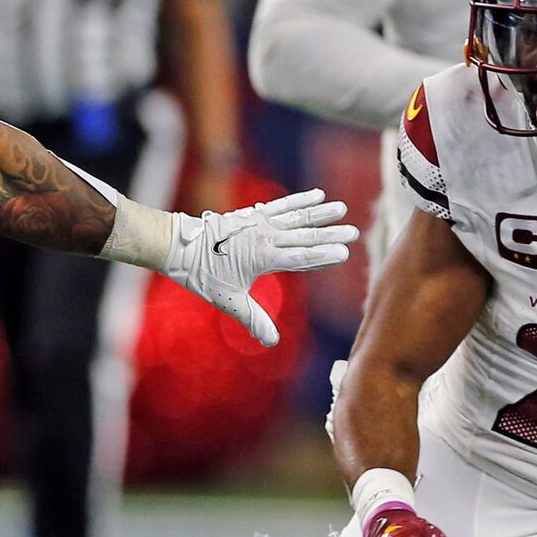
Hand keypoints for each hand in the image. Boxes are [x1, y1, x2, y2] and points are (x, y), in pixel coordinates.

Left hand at [162, 189, 357, 345]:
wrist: (182, 247)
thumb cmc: (204, 276)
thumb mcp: (229, 300)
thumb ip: (253, 319)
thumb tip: (271, 342)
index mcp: (263, 258)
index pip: (301, 257)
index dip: (324, 255)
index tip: (345, 253)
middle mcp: (265, 238)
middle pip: (304, 236)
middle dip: (330, 234)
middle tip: (354, 231)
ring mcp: (259, 223)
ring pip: (296, 217)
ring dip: (320, 213)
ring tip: (341, 208)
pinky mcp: (253, 214)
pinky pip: (281, 205)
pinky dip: (299, 199)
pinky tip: (317, 195)